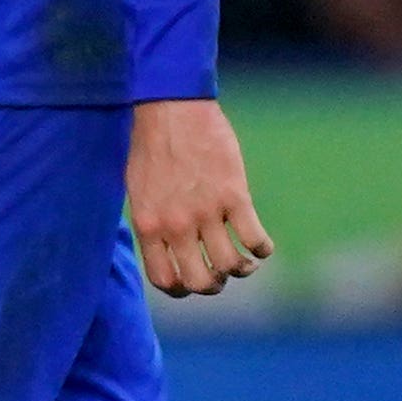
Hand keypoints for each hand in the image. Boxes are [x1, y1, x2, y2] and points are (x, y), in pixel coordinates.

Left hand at [127, 97, 273, 297]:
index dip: (181, 290)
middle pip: (200, 282)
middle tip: (221, 273)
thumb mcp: (138, 192)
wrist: (170, 110)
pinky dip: (263, 249)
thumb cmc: (151, 148)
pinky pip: (255, 239)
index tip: (192, 282)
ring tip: (245, 261)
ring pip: (232, 266)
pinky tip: (261, 244)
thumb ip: (153, 223)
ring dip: (242, 270)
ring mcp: (206, 212)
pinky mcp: (235, 196)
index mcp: (148, 226)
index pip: (164, 279)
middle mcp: (176, 225)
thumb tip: (165, 250)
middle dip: (214, 285)